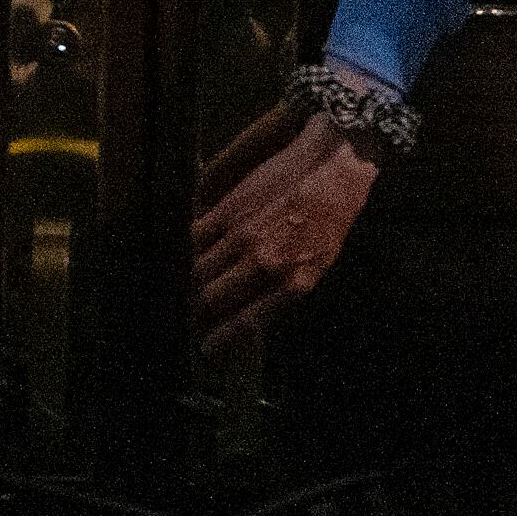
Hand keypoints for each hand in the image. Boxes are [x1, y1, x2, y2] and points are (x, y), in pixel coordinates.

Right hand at [190, 104, 380, 355]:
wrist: (334, 165)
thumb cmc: (334, 218)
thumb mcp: (322, 265)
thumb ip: (287, 291)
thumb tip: (255, 314)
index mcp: (293, 283)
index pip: (245, 323)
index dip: (220, 341)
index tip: (206, 350)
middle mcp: (264, 263)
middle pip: (212, 299)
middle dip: (197, 313)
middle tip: (190, 317)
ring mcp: (243, 235)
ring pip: (198, 271)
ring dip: (187, 285)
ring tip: (183, 290)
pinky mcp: (229, 208)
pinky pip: (195, 237)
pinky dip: (187, 250)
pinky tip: (185, 255)